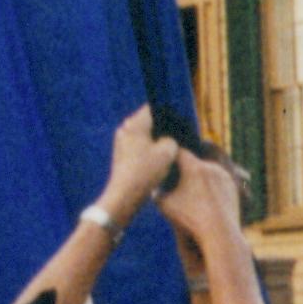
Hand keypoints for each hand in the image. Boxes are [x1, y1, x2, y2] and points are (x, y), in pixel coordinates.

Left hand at [101, 106, 179, 229]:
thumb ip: (172, 138)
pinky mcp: (121, 155)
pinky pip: (138, 146)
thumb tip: (170, 138)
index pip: (154, 107)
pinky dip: (148, 150)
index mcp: (135, 123)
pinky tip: (159, 161)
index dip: (169, 112)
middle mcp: (125, 128)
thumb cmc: (146, 171)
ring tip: (171, 150)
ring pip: (144, 135)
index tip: (181, 119)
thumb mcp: (168, 151)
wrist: (125, 196)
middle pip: (148, 121)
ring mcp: (121, 142)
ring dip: (156, 141)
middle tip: (178, 135)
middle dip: (163, 128)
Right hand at [160, 143, 245, 267]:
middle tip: (175, 174)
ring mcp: (223, 175)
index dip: (170, 155)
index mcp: (194, 167)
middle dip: (185, 166)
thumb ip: (156, 192)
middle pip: (194, 160)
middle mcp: (210, 166)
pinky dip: (210, 184)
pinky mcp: (232, 185)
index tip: (165, 160)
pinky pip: (218, 179)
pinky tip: (204, 194)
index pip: (179, 152)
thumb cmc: (190, 219)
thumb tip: (152, 185)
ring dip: (199, 174)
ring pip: (207, 169)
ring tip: (190, 186)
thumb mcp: (165, 206)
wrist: (220, 233)